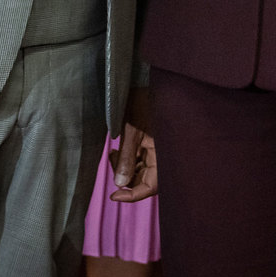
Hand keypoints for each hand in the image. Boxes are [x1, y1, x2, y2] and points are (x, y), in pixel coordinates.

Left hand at [110, 88, 157, 202]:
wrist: (146, 80)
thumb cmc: (143, 102)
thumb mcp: (132, 130)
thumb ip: (126, 158)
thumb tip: (120, 184)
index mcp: (163, 154)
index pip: (150, 186)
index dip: (133, 195)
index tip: (114, 196)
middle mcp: (162, 155)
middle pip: (144, 180)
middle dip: (126, 177)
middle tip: (112, 161)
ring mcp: (157, 149)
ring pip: (140, 170)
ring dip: (125, 167)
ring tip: (113, 153)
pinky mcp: (151, 143)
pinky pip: (140, 159)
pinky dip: (128, 158)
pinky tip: (118, 149)